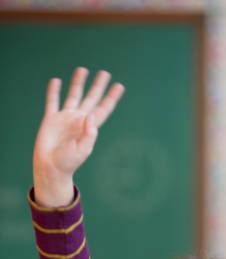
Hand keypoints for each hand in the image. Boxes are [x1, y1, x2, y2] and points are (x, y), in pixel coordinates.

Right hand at [33, 67, 124, 207]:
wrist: (51, 167)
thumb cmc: (68, 162)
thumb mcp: (83, 150)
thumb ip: (89, 134)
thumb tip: (90, 115)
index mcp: (89, 127)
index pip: (103, 109)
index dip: (111, 98)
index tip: (119, 86)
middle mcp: (79, 120)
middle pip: (91, 98)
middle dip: (98, 86)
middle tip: (106, 73)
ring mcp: (65, 118)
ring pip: (73, 95)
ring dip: (78, 83)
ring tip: (83, 69)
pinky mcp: (51, 119)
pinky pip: (52, 102)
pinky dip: (54, 91)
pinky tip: (56, 81)